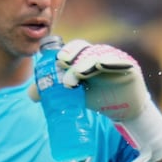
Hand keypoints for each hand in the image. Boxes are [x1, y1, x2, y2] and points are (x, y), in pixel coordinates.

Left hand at [56, 40, 161, 161]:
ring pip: (99, 54)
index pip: (75, 48)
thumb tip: (32, 94)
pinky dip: (108, 61)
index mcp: (86, 58)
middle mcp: (100, 55)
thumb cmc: (99, 99)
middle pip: (85, 48)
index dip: (65, 52)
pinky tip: (99, 66)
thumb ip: (54, 92)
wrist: (123, 112)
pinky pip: (118, 60)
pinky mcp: (129, 66)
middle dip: (73, 56)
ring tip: (77, 76)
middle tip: (63, 65)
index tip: (57, 62)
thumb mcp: (74, 95)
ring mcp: (115, 59)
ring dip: (86, 63)